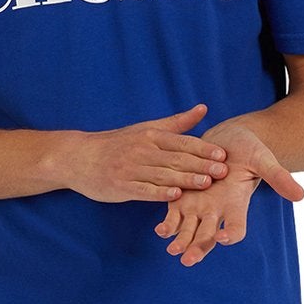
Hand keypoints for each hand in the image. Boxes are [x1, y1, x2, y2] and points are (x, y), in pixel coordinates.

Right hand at [57, 103, 230, 203]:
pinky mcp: (121, 186)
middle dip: (201, 165)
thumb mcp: (146, 129)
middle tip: (223, 171)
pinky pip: (143, 189)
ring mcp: (131, 169)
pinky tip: (175, 195)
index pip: (182, 142)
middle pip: (176, 158)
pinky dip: (159, 192)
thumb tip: (203, 108)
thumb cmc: (117, 144)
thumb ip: (177, 123)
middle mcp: (142, 150)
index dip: (203, 149)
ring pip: (163, 174)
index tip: (223, 155)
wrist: (79, 157)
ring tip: (206, 183)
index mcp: (151, 136)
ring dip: (186, 179)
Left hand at [154, 120, 303, 265]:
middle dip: (199, 248)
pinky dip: (167, 224)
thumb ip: (279, 178)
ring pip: (189, 231)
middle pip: (208, 236)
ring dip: (180, 242)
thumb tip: (301, 196)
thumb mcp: (265, 160)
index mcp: (237, 205)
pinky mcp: (182, 197)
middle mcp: (217, 211)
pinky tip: (160, 231)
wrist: (229, 138)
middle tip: (188, 259)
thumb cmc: (250, 149)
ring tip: (172, 251)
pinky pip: (173, 216)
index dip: (231, 234)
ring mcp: (199, 206)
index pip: (237, 228)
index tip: (225, 237)